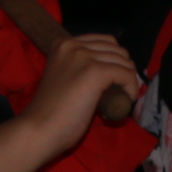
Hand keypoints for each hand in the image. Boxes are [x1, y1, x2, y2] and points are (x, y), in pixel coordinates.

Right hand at [20, 35, 141, 152]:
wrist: (40, 129)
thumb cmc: (51, 111)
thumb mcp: (65, 76)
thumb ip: (82, 67)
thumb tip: (114, 67)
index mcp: (63, 43)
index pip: (105, 41)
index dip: (115, 61)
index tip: (115, 80)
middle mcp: (73, 44)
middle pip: (116, 49)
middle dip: (124, 69)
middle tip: (120, 91)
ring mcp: (84, 56)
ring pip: (124, 62)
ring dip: (128, 81)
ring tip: (120, 98)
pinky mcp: (95, 71)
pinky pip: (126, 74)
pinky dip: (131, 89)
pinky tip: (125, 101)